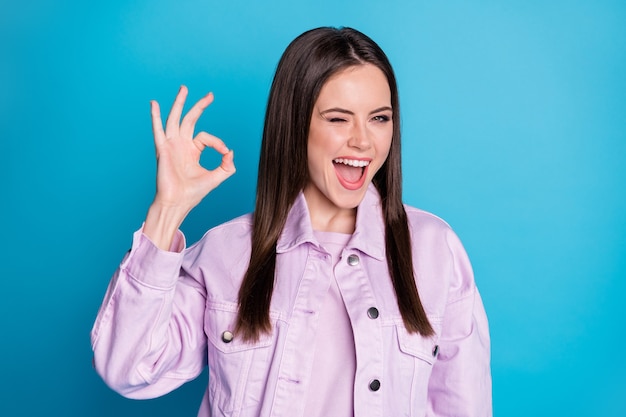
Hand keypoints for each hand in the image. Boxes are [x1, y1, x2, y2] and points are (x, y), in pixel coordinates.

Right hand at [144, 86, 235, 248]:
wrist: (178, 203)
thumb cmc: (193, 193)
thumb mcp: (216, 178)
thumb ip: (227, 166)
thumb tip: (231, 151)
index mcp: (192, 151)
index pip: (205, 137)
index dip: (218, 143)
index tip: (224, 153)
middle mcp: (181, 145)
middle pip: (190, 119)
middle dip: (200, 106)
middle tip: (210, 95)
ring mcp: (171, 145)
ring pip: (175, 119)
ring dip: (179, 103)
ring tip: (184, 88)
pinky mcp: (163, 149)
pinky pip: (158, 130)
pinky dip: (155, 116)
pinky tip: (153, 103)